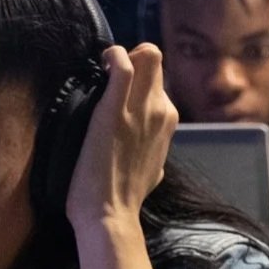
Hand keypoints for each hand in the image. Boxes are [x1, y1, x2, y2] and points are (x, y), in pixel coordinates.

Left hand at [66, 44, 177, 232]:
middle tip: (107, 75)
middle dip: (132, 59)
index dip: (138, 78)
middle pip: (156, 62)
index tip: (116, 88)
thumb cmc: (124, 197)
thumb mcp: (152, 169)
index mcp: (168, 124)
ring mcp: (141, 109)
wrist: (110, 214)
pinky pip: (123, 64)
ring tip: (102, 70)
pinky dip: (113, 56)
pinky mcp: (115, 109)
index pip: (159, 82)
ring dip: (122, 55)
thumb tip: (149, 148)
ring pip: (147, 55)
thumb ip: (154, 150)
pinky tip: (100, 65)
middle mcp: (162, 111)